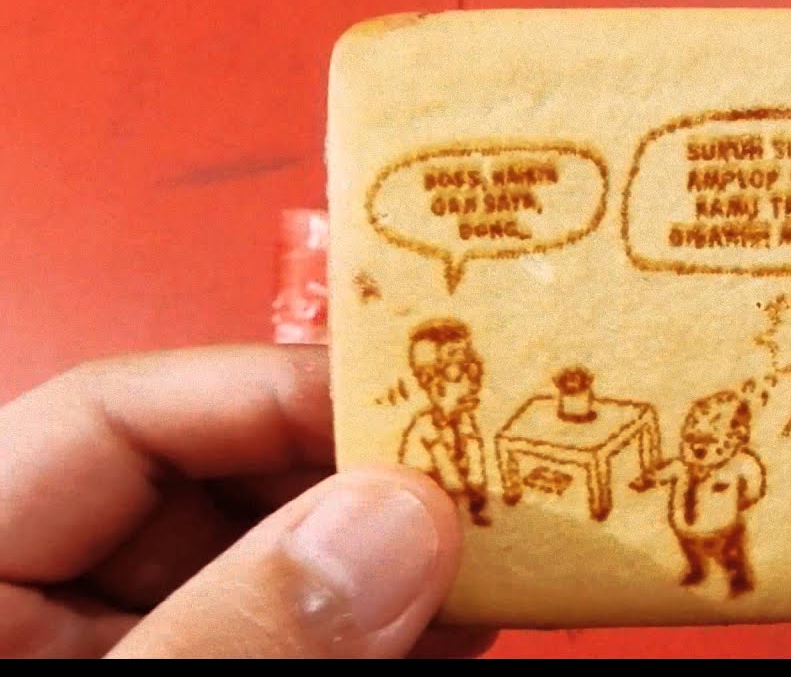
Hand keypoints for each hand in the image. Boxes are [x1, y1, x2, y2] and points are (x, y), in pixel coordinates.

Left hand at [0, 345, 494, 657]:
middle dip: (353, 480)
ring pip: (271, 566)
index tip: (405, 404)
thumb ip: (238, 630)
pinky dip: (379, 629)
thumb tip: (398, 519)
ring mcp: (137, 649)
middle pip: (210, 484)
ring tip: (491, 546)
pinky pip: (294, 641)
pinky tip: (457, 622)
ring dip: (390, 557)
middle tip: (474, 479)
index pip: (108, 418)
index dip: (262, 392)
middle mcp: (49, 601)